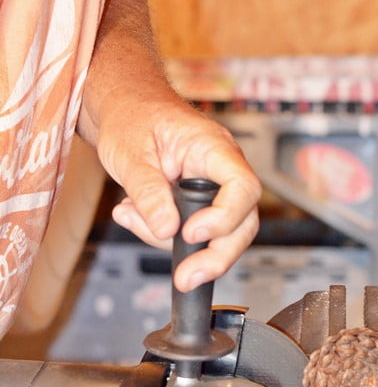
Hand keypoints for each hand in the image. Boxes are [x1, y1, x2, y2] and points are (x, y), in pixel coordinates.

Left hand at [97, 96, 260, 291]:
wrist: (124, 108)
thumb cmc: (132, 117)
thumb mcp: (130, 153)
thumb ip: (149, 191)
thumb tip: (167, 229)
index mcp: (215, 148)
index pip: (243, 188)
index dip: (224, 218)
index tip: (191, 234)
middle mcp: (223, 171)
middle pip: (242, 224)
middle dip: (215, 256)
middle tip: (185, 278)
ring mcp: (214, 190)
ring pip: (220, 236)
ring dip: (178, 245)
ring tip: (130, 217)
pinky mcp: (199, 205)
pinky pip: (195, 234)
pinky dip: (164, 235)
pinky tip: (135, 216)